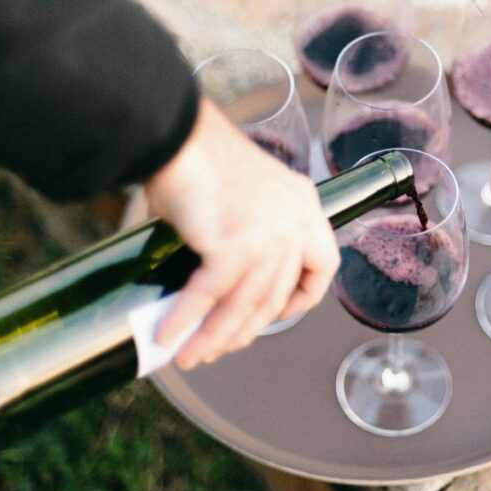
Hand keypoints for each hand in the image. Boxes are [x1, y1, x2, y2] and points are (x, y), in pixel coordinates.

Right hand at [145, 98, 338, 368]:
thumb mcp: (244, 195)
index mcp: (304, 204)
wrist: (176, 134)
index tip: (276, 313)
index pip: (322, 265)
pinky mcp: (235, 247)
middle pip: (278, 295)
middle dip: (247, 328)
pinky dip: (185, 322)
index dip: (301, 298)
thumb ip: (246, 231)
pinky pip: (209, 298)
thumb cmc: (199, 157)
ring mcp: (268, 236)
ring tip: (191, 356)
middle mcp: (295, 222)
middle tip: (219, 346)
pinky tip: (168, 338)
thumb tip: (216, 282)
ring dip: (214, 337)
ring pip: (244, 305)